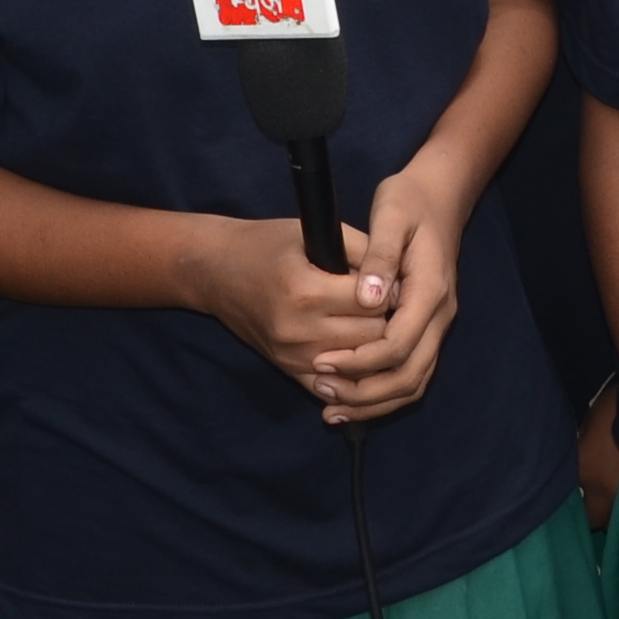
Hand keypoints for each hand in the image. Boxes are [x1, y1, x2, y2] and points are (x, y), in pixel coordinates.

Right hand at [174, 215, 398, 416]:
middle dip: (386, 319)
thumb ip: (362, 252)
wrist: (216, 272)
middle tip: (388, 303)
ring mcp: (292, 356)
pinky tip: (358, 351)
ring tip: (372, 320)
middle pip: (371, 336)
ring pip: (359, 363)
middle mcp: (298, 330)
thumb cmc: (265, 245)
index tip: (394, 281)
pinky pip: (336, 385)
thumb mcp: (312, 233)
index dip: (390, 290)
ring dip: (372, 344)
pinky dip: (352, 371)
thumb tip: (401, 279)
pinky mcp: (288, 370)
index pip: (373, 302)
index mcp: (305, 291)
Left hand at [301, 172, 467, 420]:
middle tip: (321, 390)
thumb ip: (380, 256)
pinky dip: (382, 394)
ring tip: (330, 407)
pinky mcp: (427, 330)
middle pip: (409, 376)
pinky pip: (411, 374)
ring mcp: (437, 326)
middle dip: (364, 392)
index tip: (322, 362)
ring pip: (413, 383)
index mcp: (431, 291)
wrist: (439, 197)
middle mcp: (440, 316)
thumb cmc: (409, 202)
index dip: (360, 360)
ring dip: (372, 402)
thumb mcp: (391, 215)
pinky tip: (350, 398)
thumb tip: (366, 298)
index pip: (398, 344)